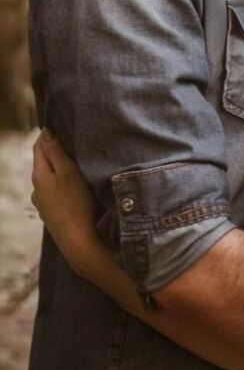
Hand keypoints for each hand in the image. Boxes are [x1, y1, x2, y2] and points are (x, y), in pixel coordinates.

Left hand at [31, 129, 98, 271]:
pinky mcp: (55, 216)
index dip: (49, 135)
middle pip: (45, 163)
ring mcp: (45, 205)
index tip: (62, 126)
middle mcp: (37, 190)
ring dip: (61, 170)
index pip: (39, 147)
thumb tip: (45, 132)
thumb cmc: (77, 204)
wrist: (80, 243)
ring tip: (79, 164)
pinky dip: (65, 186)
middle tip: (74, 142)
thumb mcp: (68, 172)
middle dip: (56, 152)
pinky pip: (58, 193)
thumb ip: (56, 152)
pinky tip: (77, 189)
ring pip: (52, 179)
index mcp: (39, 176)